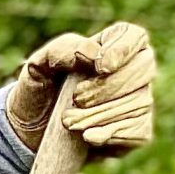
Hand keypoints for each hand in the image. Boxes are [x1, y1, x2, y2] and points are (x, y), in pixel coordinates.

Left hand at [7, 22, 155, 155]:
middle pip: (144, 68)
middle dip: (108, 87)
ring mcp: (139, 100)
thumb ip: (61, 51)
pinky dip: (111, 134)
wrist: (30, 132)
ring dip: (100, 115)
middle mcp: (133, 70)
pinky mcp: (137, 130)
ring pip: (139, 102)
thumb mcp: (38, 66)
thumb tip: (92, 51)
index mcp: (112, 46)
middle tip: (77, 99)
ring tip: (68, 122)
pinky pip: (139, 129)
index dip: (123, 49)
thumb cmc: (38, 91)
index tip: (100, 66)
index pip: (134, 36)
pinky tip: (88, 137)